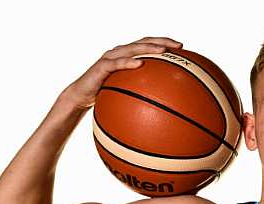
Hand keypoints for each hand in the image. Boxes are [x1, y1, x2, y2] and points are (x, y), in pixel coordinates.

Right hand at [61, 36, 182, 108]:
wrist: (81, 95)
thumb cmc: (106, 93)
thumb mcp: (127, 91)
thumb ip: (142, 90)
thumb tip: (164, 102)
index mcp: (128, 55)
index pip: (148, 44)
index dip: (164, 42)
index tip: (181, 47)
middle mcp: (120, 52)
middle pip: (144, 42)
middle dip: (162, 42)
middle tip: (178, 46)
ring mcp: (111, 57)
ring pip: (132, 48)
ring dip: (148, 48)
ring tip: (163, 51)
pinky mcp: (102, 66)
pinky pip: (116, 63)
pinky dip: (127, 62)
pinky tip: (139, 64)